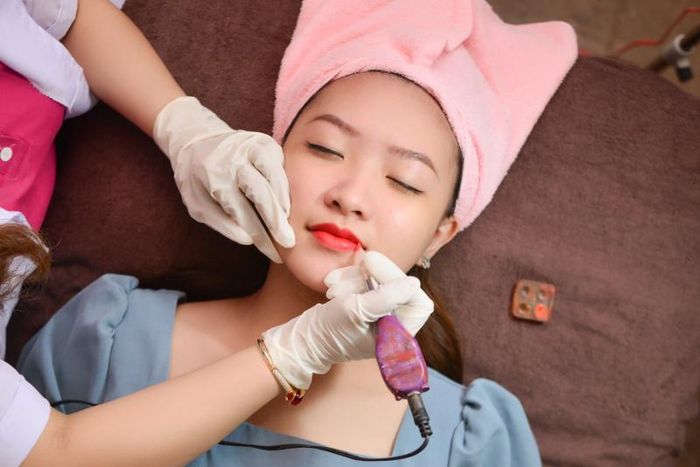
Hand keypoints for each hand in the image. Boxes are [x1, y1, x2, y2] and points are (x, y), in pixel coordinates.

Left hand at [153, 96, 294, 262]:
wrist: (195, 137)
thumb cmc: (195, 176)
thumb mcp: (196, 203)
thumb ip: (220, 222)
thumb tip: (247, 239)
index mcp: (212, 176)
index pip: (240, 212)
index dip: (258, 235)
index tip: (272, 254)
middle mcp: (232, 159)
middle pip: (260, 192)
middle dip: (276, 220)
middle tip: (289, 242)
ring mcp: (250, 147)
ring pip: (274, 174)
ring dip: (284, 201)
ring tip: (289, 222)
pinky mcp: (264, 141)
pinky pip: (280, 163)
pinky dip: (285, 183)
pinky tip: (286, 201)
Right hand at [325, 251, 433, 334]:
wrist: (305, 340)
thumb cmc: (330, 332)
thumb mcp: (356, 311)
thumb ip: (386, 297)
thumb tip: (413, 283)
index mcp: (399, 336)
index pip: (419, 303)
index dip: (400, 281)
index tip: (376, 268)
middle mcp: (394, 325)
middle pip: (398, 287)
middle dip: (373, 277)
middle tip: (356, 268)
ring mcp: (380, 314)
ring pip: (379, 281)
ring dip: (355, 278)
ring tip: (334, 288)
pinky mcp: (367, 303)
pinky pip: (367, 282)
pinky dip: (350, 278)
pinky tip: (332, 284)